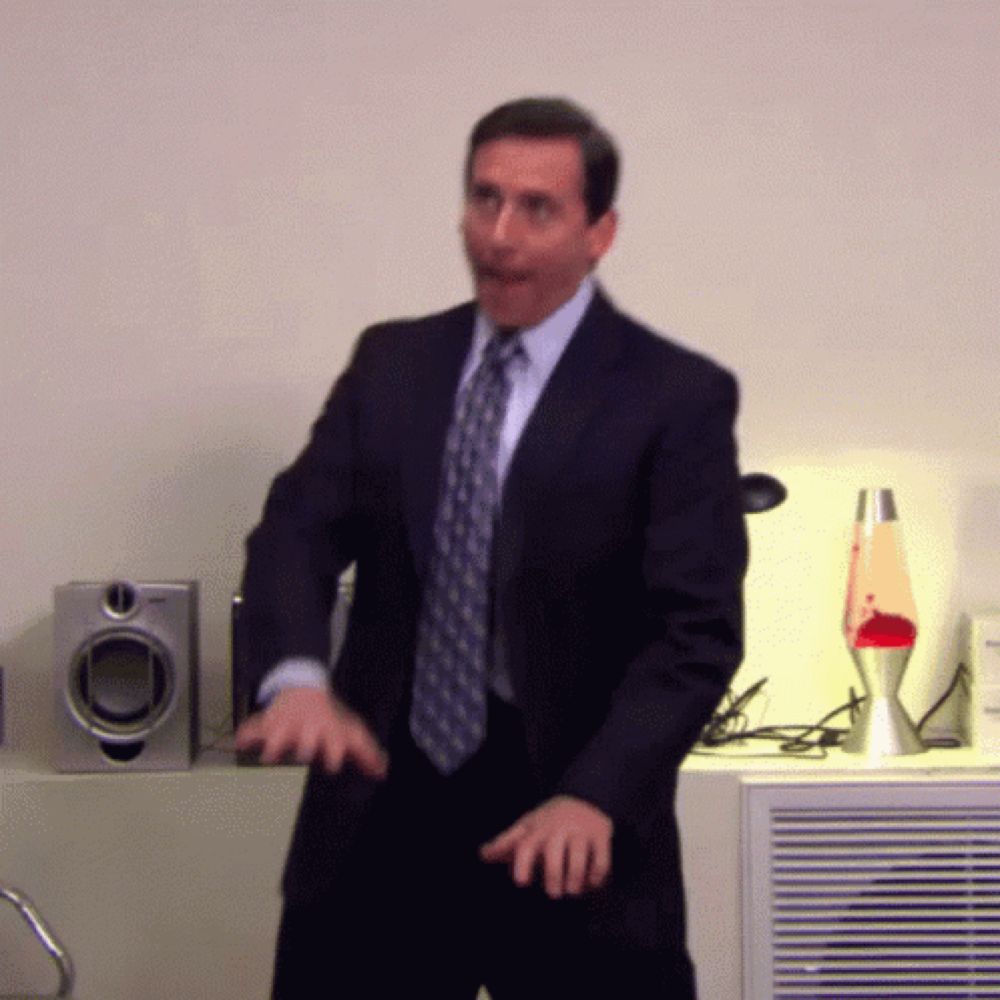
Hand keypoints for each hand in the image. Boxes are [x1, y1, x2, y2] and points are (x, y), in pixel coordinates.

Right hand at [234, 687, 387, 777]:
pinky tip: (240, 741)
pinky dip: (247, 733)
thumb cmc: (331, 717)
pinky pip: (253, 727)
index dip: (334, 753)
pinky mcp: (269, 722)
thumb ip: (366, 752)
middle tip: (305, 754)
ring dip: (273, 744)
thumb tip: (382, 771)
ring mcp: (287, 724)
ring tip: (267, 756)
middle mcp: (307, 728)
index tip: (333, 765)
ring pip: (278, 732)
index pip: (333, 743)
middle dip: (306, 746)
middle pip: (306, 739)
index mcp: (327, 731)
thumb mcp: (351, 730)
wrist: (305, 684)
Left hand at [479, 795, 612, 897]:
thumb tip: (482, 854)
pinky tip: (591, 884)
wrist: (586, 797)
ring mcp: (580, 832)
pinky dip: (597, 875)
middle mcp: (558, 830)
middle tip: (553, 894)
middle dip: (553, 875)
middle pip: (553, 853)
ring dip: (575, 878)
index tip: (521, 882)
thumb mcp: (527, 827)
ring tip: (572, 891)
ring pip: (578, 856)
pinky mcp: (601, 836)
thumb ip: (506, 843)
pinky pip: (601, 859)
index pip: (526, 845)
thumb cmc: (549, 821)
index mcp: (537, 829)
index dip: (522, 863)